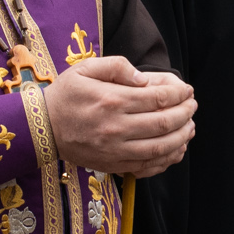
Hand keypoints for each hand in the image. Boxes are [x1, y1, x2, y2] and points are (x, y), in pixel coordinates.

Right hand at [50, 55, 195, 177]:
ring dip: (182, 137)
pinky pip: (148, 167)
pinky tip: (176, 149)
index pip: (157, 98)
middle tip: (192, 106)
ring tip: (190, 127)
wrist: (42, 128)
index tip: (187, 91)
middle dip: (185, 114)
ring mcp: (115, 150)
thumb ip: (116, 66)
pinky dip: (167, 159)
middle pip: (164, 123)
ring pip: (160, 147)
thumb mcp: (85, 68)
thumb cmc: (65, 95)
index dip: (179, 94)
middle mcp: (116, 127)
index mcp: (111, 100)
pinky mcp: (113, 165)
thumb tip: (144, 78)